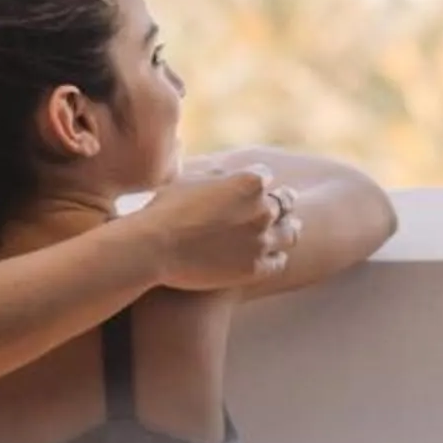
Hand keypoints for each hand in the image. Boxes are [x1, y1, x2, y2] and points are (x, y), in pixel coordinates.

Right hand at [141, 166, 300, 290]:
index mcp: (250, 181)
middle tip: (285, 205)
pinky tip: (272, 257)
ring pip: (289, 233)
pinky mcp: (255, 268)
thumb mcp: (191, 179)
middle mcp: (263, 209)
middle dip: (282, 202)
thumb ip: (217, 175)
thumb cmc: (165, 209)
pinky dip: (276, 257)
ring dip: (288, 229)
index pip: (266, 176)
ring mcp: (262, 240)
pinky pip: (278, 262)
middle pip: (285, 202)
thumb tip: (227, 173)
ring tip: (289, 229)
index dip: (259, 181)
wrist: (154, 248)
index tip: (257, 187)